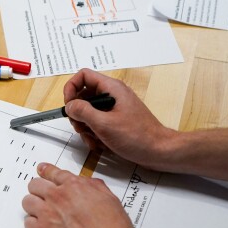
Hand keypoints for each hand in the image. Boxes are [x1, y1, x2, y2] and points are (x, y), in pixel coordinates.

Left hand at [23, 162, 143, 227]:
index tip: (42, 170)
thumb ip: (95, 187)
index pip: (53, 173)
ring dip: (34, 207)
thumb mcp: (110, 200)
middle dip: (39, 190)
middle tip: (43, 197)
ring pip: (27, 202)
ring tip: (42, 214)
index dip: (46, 171)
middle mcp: (58, 196)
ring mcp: (48, 213)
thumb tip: (87, 184)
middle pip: (35, 185)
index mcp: (75, 186)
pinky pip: (28, 223)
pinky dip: (33, 225)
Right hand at [63, 69, 177, 169]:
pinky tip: (99, 144)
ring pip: (89, 112)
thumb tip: (69, 106)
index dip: (71, 89)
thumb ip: (83, 112)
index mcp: (111, 88)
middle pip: (83, 96)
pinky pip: (97, 123)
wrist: (158, 151)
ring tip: (93, 140)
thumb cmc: (136, 136)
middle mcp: (112, 95)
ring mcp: (114, 108)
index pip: (83, 76)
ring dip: (86, 128)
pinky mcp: (116, 121)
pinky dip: (94, 133)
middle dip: (78, 114)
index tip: (69, 107)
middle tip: (81, 128)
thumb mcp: (104, 124)